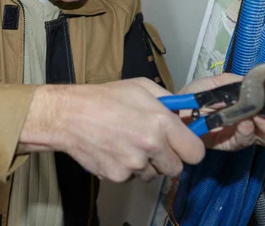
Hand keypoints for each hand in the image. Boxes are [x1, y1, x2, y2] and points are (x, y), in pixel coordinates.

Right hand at [19, 78, 204, 182]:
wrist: (69, 115)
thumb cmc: (103, 98)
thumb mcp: (141, 87)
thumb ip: (168, 101)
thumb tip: (186, 114)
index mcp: (160, 123)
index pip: (195, 152)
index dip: (189, 148)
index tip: (182, 145)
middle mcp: (150, 147)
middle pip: (176, 168)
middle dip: (167, 158)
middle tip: (152, 145)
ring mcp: (134, 165)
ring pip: (153, 174)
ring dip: (145, 164)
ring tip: (127, 143)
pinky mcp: (118, 177)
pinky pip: (132, 177)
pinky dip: (126, 168)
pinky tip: (114, 150)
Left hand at [176, 73, 264, 151]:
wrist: (177, 111)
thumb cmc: (196, 96)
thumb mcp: (217, 83)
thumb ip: (238, 83)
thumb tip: (260, 83)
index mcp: (253, 102)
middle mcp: (255, 118)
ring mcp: (246, 133)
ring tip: (258, 119)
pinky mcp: (234, 144)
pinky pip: (248, 140)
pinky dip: (249, 132)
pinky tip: (243, 124)